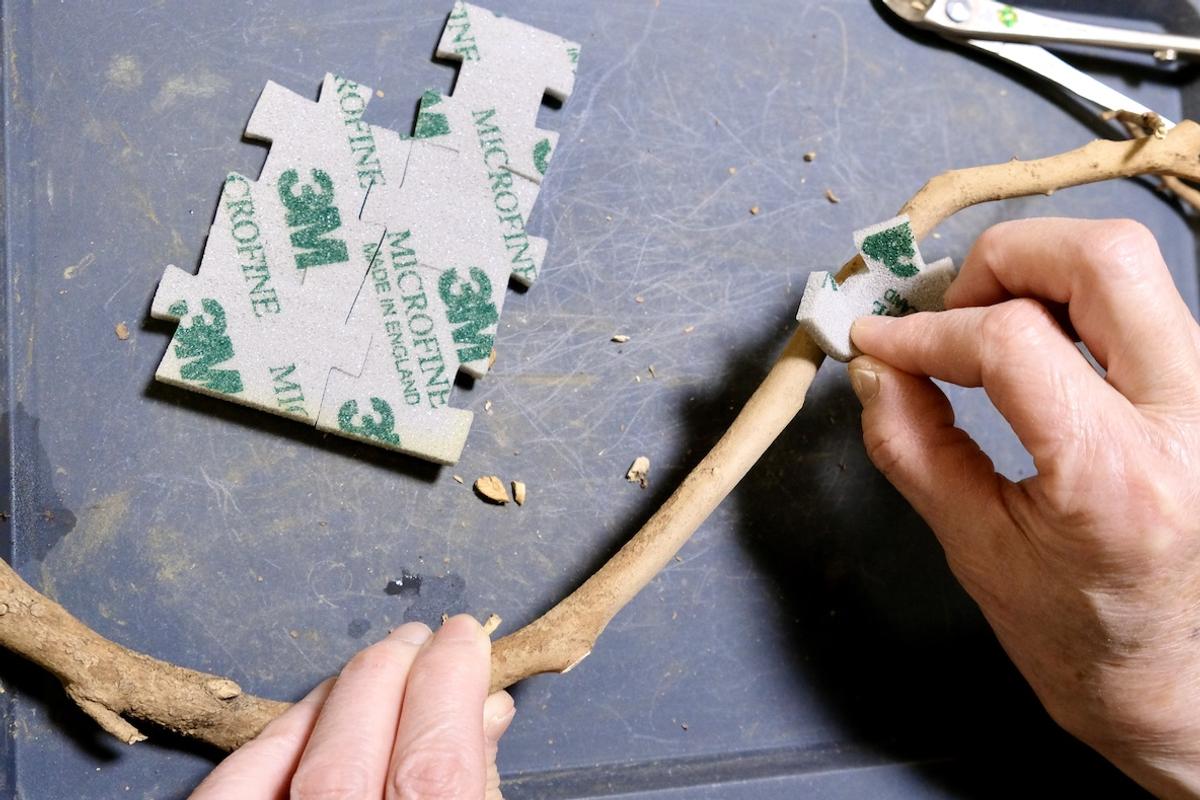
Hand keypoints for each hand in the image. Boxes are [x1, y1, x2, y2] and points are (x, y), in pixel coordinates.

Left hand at [190, 615, 514, 799]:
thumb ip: (478, 787)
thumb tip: (487, 713)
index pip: (435, 763)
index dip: (451, 684)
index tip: (462, 641)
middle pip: (356, 747)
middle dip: (392, 672)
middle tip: (420, 640)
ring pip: (291, 757)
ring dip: (337, 695)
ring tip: (372, 670)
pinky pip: (231, 790)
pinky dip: (269, 742)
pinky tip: (301, 718)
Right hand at [847, 218, 1199, 797]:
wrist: (1185, 689)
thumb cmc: (1083, 643)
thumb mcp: (976, 549)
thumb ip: (913, 445)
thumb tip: (875, 368)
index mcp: (1118, 478)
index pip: (1011, 341)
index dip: (925, 331)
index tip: (880, 342)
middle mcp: (1189, 422)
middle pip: (1102, 258)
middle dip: (1004, 259)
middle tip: (952, 309)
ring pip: (1132, 270)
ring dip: (1041, 277)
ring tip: (987, 330)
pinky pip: (1143, 310)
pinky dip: (1073, 307)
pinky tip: (1036, 352)